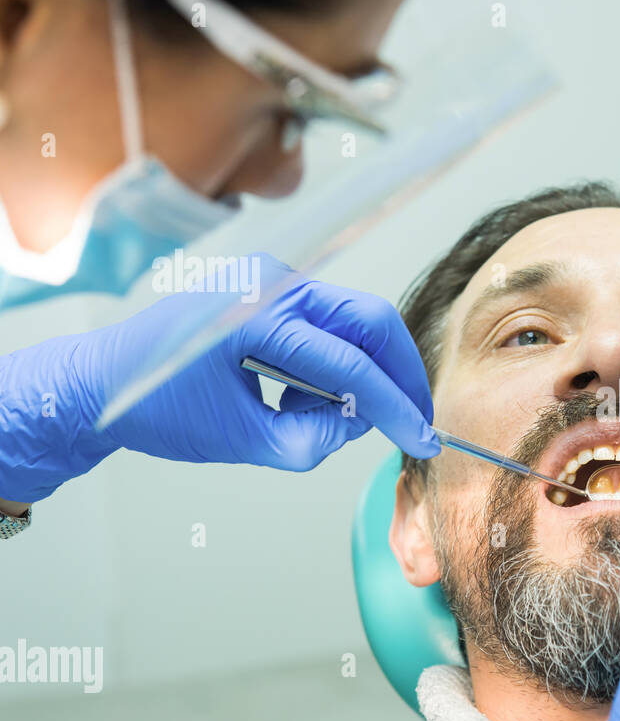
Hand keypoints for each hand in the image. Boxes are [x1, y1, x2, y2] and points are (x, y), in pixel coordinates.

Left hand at [0, 254, 438, 501]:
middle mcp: (268, 283)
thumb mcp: (244, 440)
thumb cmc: (154, 408)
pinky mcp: (269, 290)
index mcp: (255, 316)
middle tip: (413, 417)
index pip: (349, 363)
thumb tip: (362, 425)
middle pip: (370, 321)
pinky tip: (298, 395)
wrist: (98, 385)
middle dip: (398, 373)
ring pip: (354, 322)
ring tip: (320, 414)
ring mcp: (269, 279)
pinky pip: (328, 323)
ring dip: (360, 372)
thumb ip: (315, 439)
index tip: (420, 438)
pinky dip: (333, 363)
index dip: (393, 406)